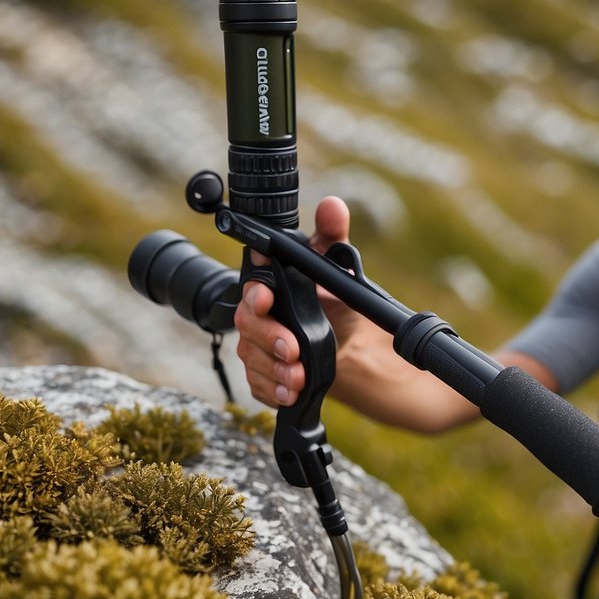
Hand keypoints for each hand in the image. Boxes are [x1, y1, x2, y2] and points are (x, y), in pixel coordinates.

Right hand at [234, 196, 357, 407]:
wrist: (351, 348)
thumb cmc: (336, 302)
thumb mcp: (338, 267)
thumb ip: (332, 237)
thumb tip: (332, 206)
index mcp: (271, 287)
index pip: (253, 286)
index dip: (257, 292)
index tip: (268, 296)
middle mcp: (259, 316)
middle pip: (248, 325)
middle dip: (270, 337)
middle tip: (292, 347)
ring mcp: (258, 347)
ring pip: (252, 358)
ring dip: (275, 369)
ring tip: (298, 375)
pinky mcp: (264, 376)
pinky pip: (258, 385)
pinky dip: (274, 391)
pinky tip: (290, 392)